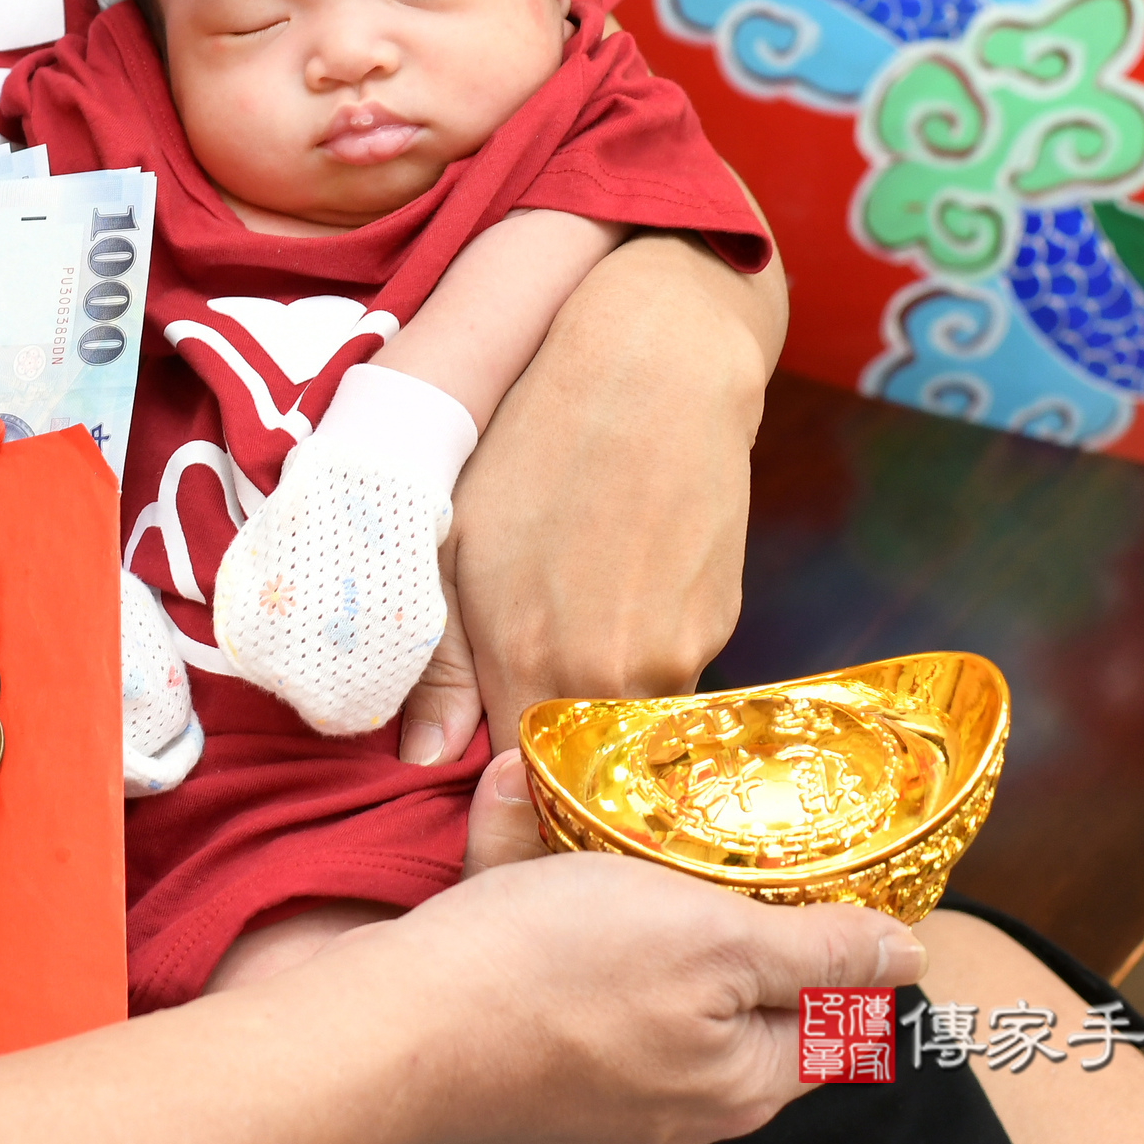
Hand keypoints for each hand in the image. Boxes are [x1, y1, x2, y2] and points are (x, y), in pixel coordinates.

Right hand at [312, 851, 922, 1143]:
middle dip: (716, 917)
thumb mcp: (711, 934)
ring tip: (593, 845)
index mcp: (740, 1083)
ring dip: (628, 910)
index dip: (831, 938)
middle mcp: (679, 1111)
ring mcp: (600, 1105)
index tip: (806, 869)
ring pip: (646, 988)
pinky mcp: (532, 1079)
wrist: (392, 1027)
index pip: (832, 1014)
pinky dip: (557, 926)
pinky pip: (571, 992)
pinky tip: (527, 871)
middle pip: (735, 1001)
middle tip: (686, 847)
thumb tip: (910, 958)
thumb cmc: (548, 971)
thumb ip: (816, 951)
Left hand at [400, 230, 786, 761]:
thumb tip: (423, 757)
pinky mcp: (719, 625)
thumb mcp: (455, 539)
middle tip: (527, 660)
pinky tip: (619, 577)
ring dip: (595, 690)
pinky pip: (668, 675)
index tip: (487, 741)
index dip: (500, 771)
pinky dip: (639, 650)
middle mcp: (609, 677)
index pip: (518, 778)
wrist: (656, 366)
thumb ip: (441, 663)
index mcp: (529, 660)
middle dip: (550, 737)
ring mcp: (676, 655)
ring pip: (624, 719)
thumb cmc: (534, 439)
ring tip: (574, 596)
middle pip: (578, 758)